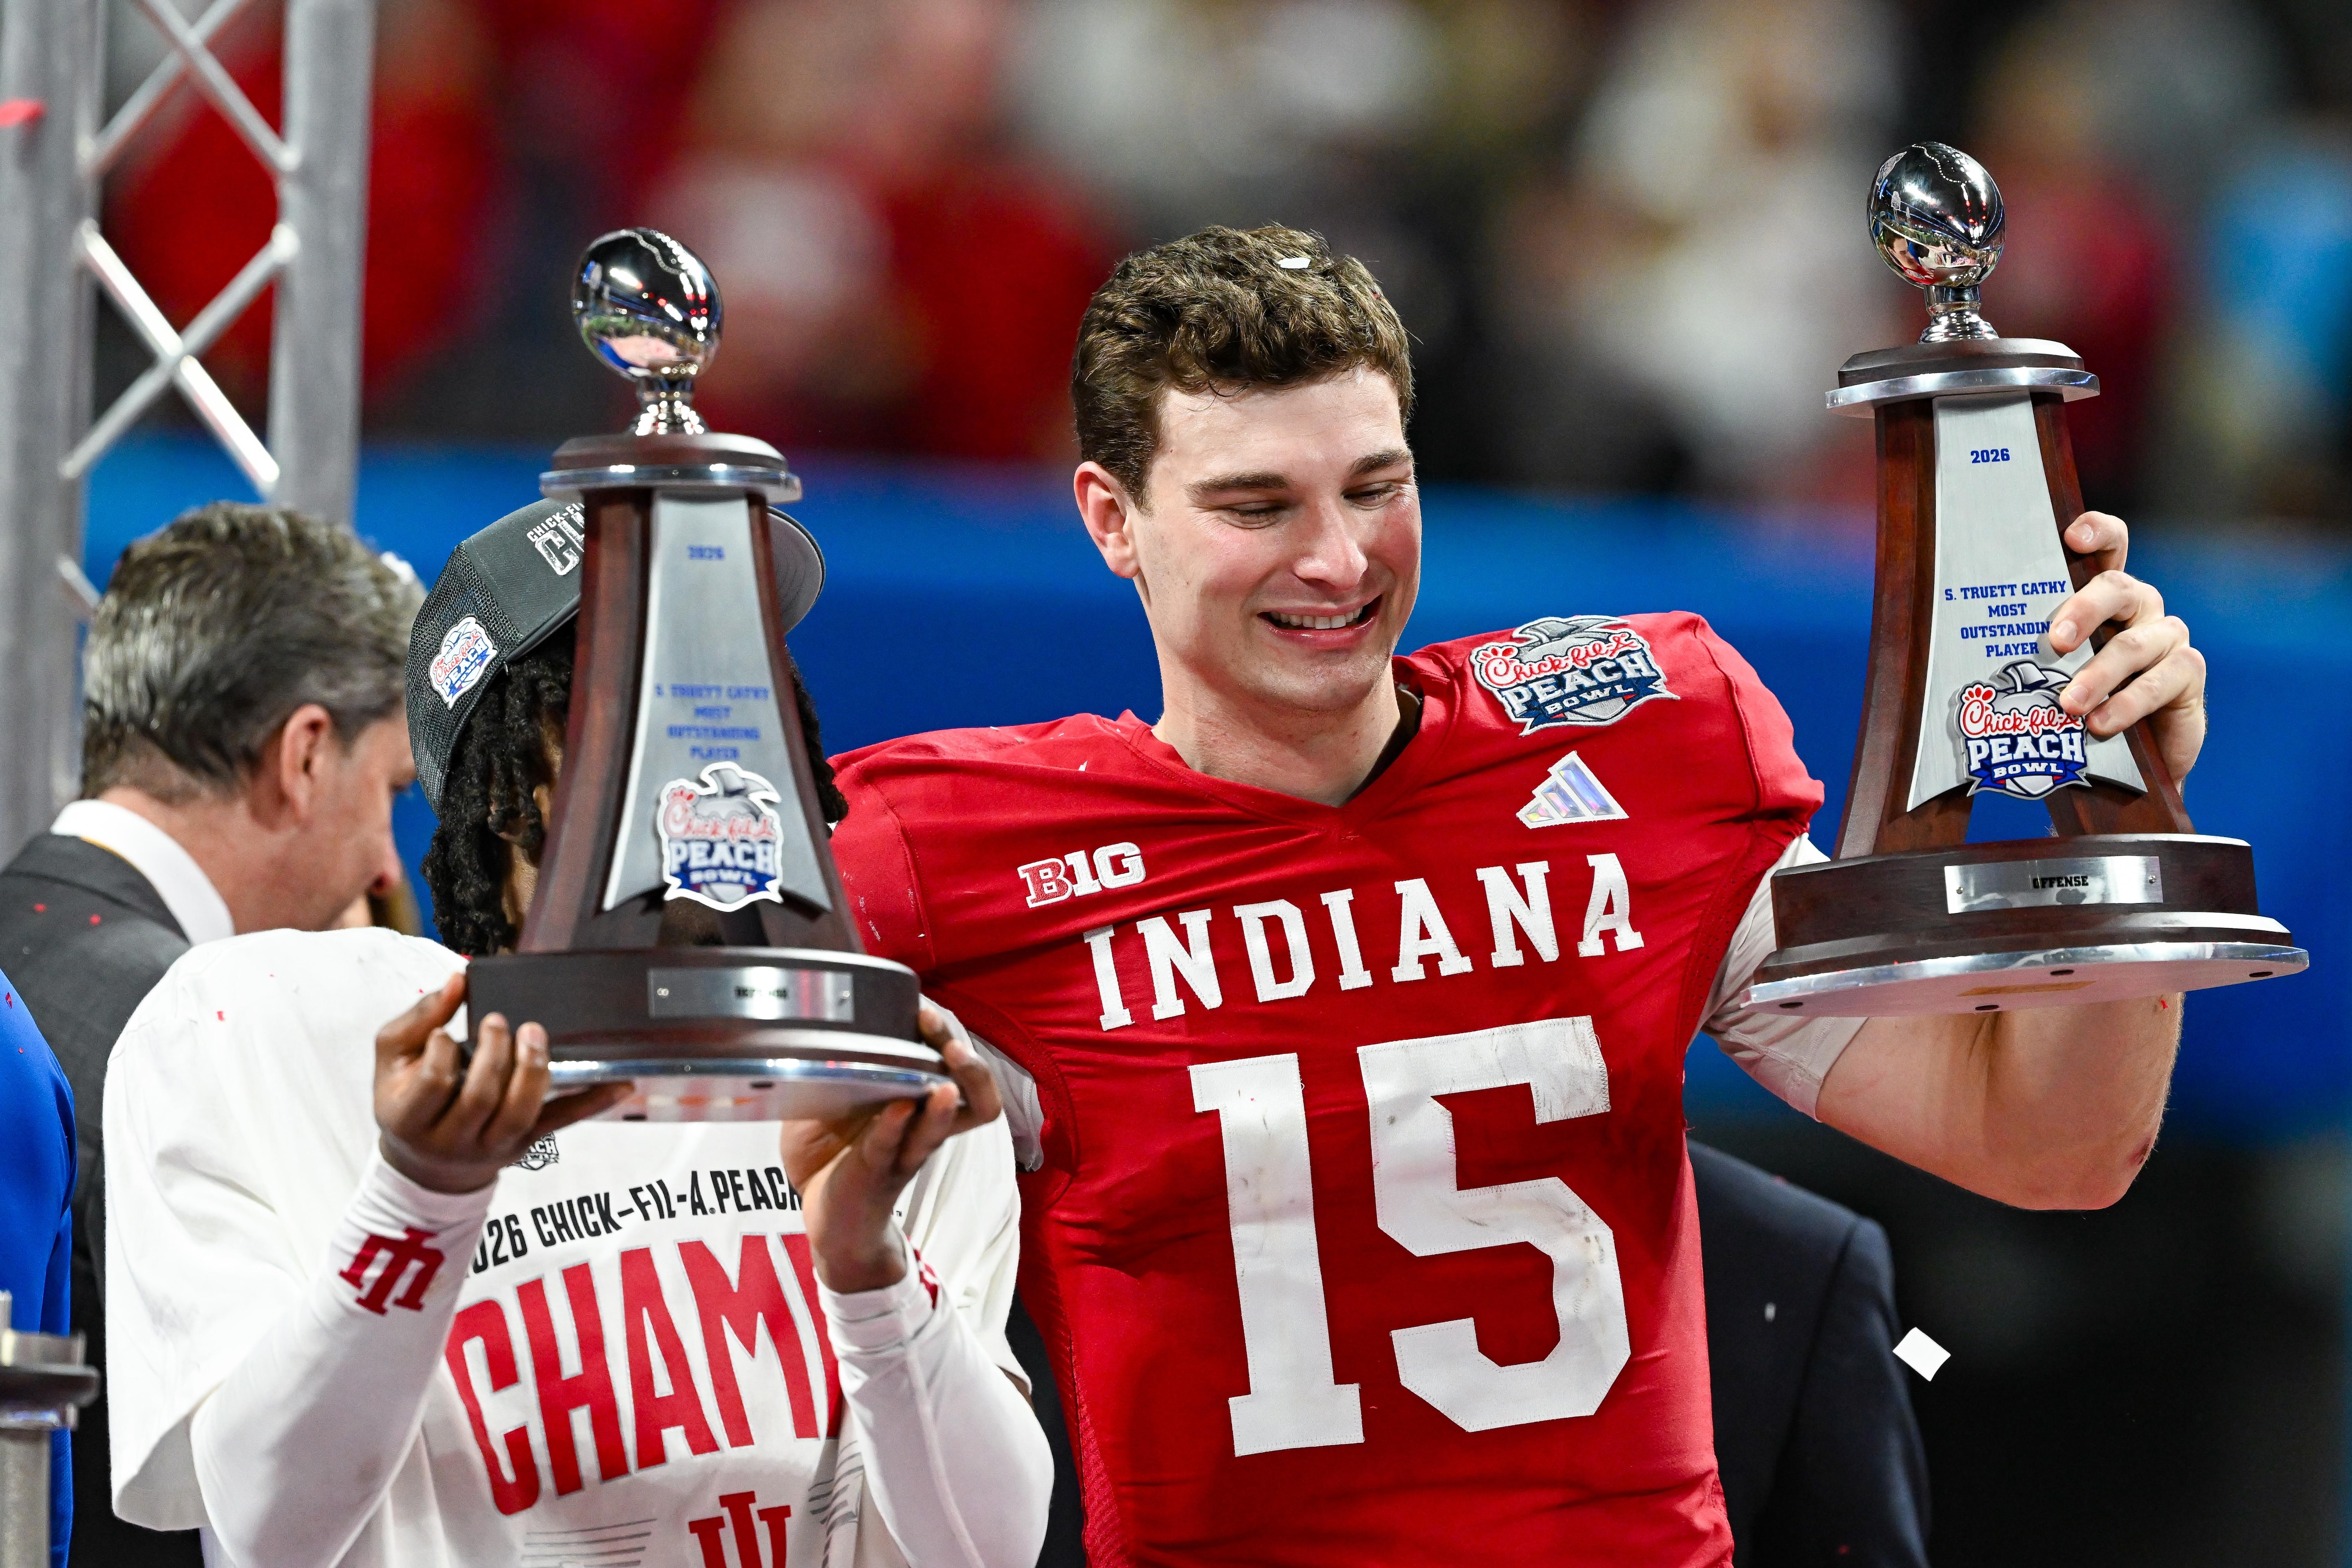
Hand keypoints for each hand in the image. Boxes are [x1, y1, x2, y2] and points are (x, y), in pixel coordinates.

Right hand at [375, 972, 630, 1193]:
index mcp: (409, 1117)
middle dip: (496, 1054)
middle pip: (481, 1097)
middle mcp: (452, 1139)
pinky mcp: (525, 1145)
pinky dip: (593, 1103)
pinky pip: (562, 1122)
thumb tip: (457, 980)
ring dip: (534, 1071)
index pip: (433, 1082)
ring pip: (521, 1113)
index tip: (446, 1032)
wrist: (426, 1164)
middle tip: (501, 1022)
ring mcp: (492, 1146)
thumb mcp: (392, 1060)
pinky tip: (620, 1084)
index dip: (443, 1051)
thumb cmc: (407, 1100)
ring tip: (535, 1035)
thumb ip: (418, 1020)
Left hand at [779, 1000, 1003, 1293]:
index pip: (951, 1063)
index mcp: (916, 1100)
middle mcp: (922, 1123)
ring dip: (948, 1095)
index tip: (924, 1007)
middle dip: (965, 1058)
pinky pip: (894, 1148)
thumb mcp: (825, 1103)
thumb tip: (805, 1031)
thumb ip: (827, 1071)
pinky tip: (897, 1109)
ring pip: (946, 1123)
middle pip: (969, 1090)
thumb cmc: (831, 1157)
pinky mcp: (880, 1174)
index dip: (947, 1033)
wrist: (828, 1220)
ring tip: (947, 1068)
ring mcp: (905, 1150)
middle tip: (943, 1034)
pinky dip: (895, 1127)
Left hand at [2048, 511, 2207, 782]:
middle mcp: (2140, 608)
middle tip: (2054, 641)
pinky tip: (2100, 724)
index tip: (2072, 537)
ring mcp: (2166, 638)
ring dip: (2097, 675)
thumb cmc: (2079, 700)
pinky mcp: (2187, 674)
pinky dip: (2125, 705)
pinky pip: (2159, 682)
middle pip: (2119, 587)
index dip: (2097, 532)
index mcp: (2104, 597)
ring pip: (2133, 643)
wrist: (2131, 753)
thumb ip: (2026, 650)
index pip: (2109, 548)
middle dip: (2083, 610)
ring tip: (2070, 705)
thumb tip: (1968, 645)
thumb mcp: (2050, 671)